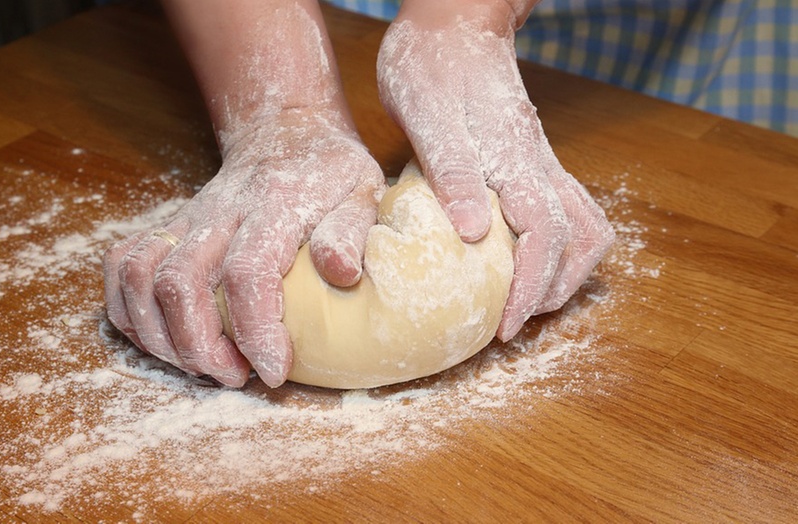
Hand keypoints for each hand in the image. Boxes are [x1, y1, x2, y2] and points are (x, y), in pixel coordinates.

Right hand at [104, 107, 384, 386]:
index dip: (255, 331)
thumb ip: (351, 231)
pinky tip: (161, 337)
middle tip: (235, 376)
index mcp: (274, 207)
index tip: (274, 371)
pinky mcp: (168, 226)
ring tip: (202, 365)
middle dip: (200, 347)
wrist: (285, 131)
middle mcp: (220, 212)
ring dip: (160, 336)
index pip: (248, 273)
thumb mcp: (363, 191)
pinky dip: (127, 309)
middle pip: (180, 283)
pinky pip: (123, 265)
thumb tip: (342, 273)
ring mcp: (186, 218)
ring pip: (141, 277)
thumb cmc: (328, 171)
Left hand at [377, 2, 614, 340]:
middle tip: (512, 325)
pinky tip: (527, 260)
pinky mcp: (532, 161)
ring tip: (527, 302)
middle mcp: (538, 164)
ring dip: (565, 272)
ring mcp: (541, 161)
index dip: (530, 287)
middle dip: (550, 291)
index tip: (506, 325)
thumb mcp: (428, 116)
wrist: (452, 24)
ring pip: (584, 225)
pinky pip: (568, 209)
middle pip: (577, 240)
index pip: (543, 235)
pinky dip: (559, 246)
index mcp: (514, 159)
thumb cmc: (432, 65)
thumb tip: (474, 234)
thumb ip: (452, 172)